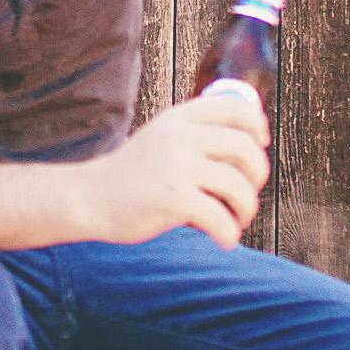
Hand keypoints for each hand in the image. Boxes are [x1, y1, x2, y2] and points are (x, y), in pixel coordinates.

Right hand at [78, 93, 270, 249]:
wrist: (90, 198)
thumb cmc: (132, 176)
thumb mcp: (161, 139)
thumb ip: (195, 136)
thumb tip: (249, 144)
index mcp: (179, 118)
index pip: (235, 109)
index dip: (257, 127)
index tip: (259, 145)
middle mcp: (180, 136)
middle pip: (246, 149)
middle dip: (257, 177)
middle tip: (246, 196)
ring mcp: (177, 166)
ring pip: (239, 187)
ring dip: (246, 210)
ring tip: (235, 222)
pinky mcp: (175, 197)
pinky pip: (222, 218)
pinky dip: (229, 234)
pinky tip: (223, 240)